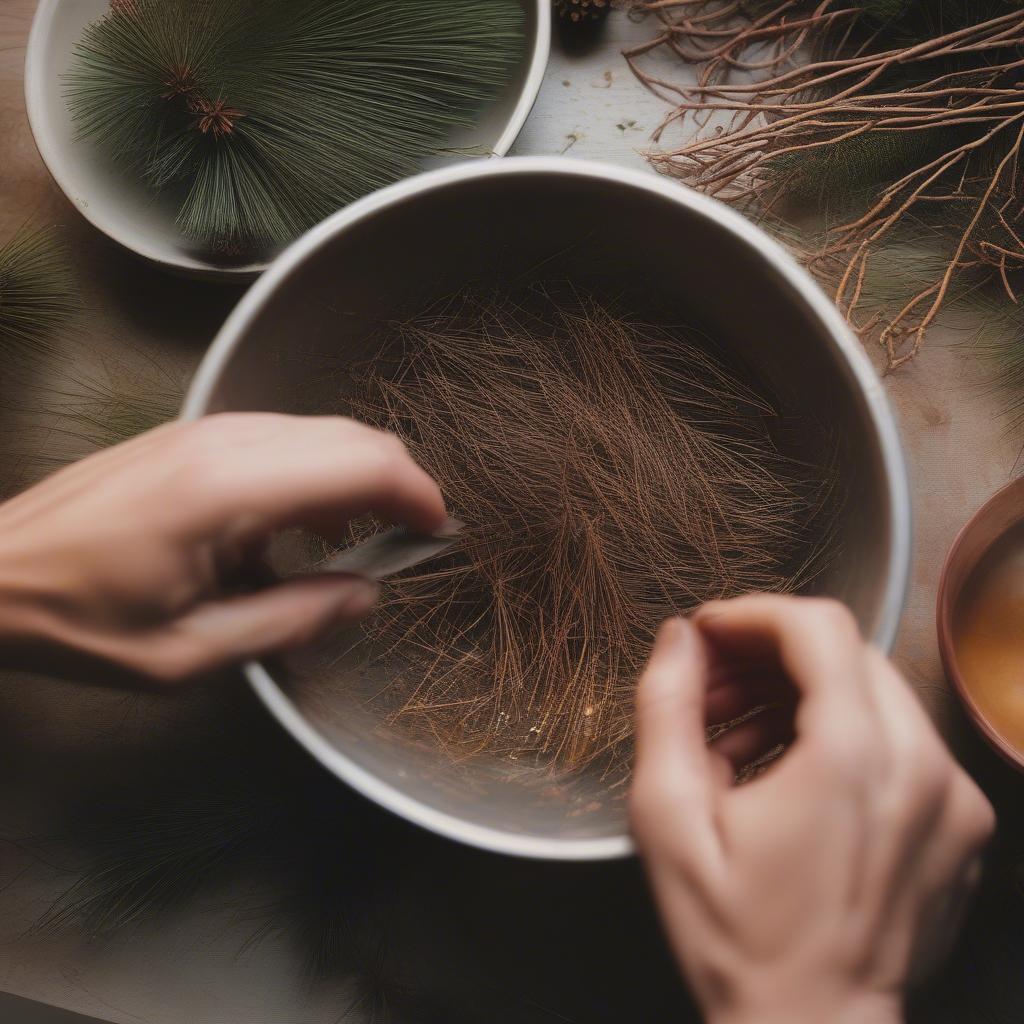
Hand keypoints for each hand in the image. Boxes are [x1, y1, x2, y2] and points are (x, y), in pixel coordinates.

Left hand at [0, 414, 444, 682]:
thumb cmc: (80, 622)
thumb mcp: (189, 653)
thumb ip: (290, 621)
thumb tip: (364, 595)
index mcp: (227, 491)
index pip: (359, 465)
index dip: (417, 495)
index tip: (438, 533)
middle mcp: (224, 440)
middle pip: (350, 435)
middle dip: (398, 482)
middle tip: (410, 540)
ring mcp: (206, 428)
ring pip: (320, 430)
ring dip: (357, 476)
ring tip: (357, 540)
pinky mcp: (192, 434)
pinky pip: (284, 437)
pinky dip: (317, 471)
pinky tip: (304, 522)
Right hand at [631, 596, 994, 1023]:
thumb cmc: (736, 937)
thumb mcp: (669, 820)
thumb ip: (666, 709)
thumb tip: (681, 639)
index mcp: (854, 758)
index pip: (817, 626)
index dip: (752, 615)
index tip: (707, 636)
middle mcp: (923, 766)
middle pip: (847, 653)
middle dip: (769, 656)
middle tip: (712, 691)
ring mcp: (954, 798)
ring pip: (875, 693)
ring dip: (802, 696)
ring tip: (739, 742)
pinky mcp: (963, 826)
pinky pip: (902, 742)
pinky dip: (843, 736)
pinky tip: (789, 779)